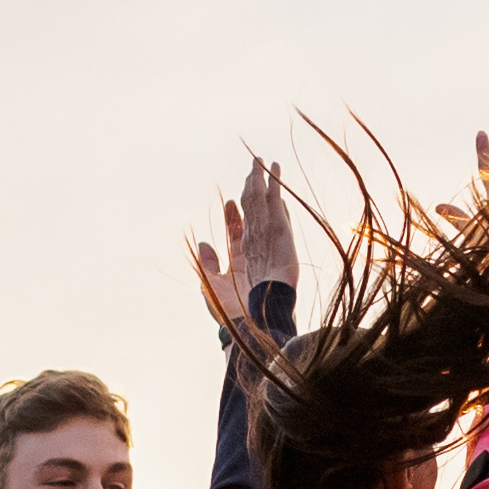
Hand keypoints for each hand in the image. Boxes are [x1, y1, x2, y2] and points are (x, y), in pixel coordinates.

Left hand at [189, 155, 297, 322]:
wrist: (254, 321)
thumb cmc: (232, 310)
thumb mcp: (211, 284)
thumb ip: (207, 262)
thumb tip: (205, 241)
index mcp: (240, 259)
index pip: (237, 230)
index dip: (233, 215)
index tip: (229, 202)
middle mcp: (256, 250)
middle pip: (254, 214)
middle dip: (251, 192)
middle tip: (251, 172)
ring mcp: (270, 246)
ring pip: (267, 210)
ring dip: (267, 187)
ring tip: (267, 167)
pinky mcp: (284, 245)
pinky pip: (280, 216)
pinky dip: (278, 198)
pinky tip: (277, 182)